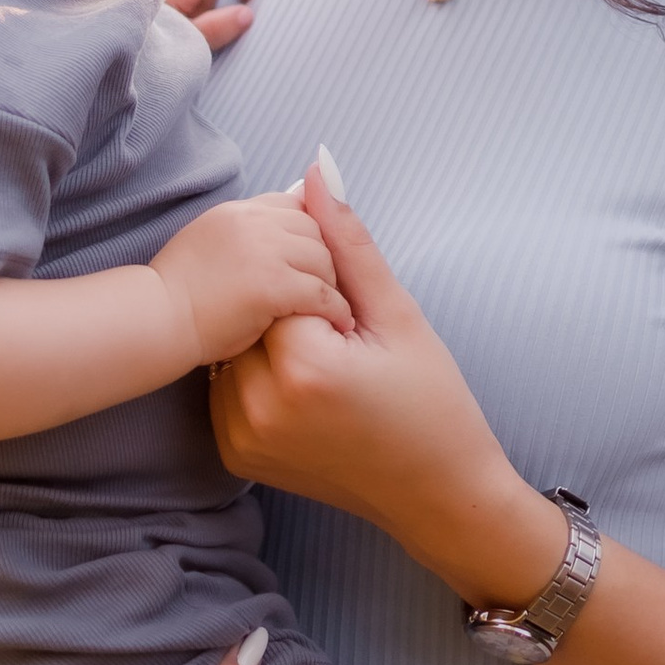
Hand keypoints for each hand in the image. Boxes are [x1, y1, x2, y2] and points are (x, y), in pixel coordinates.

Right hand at [154, 191, 349, 362]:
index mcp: (237, 211)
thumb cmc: (178, 295)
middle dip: (325, 259)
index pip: (292, 206)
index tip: (313, 262)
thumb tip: (274, 242)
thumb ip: (241, 236)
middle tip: (333, 288)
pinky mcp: (272, 284)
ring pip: (322, 259)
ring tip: (334, 308)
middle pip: (313, 229)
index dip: (309, 234)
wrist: (156, 320)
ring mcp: (264, 250)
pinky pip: (321, 293)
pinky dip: (335, 310)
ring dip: (332, 285)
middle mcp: (253, 222)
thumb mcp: (207, 244)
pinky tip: (336, 324)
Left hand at [208, 169, 562, 608]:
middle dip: (286, 305)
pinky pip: (228, 385)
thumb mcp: (399, 315)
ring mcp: (240, 436)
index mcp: (302, 367)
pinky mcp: (234, 455)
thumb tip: (315, 169)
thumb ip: (348, 243)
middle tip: (341, 338)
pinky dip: (257, 373)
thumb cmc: (432, 404)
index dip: (315, 281)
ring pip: (234, 344)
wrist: (435, 495)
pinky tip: (305, 388)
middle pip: (249, 311)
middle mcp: (258, 406)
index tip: (350, 312)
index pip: (279, 279)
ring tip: (326, 364)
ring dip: (268, 339)